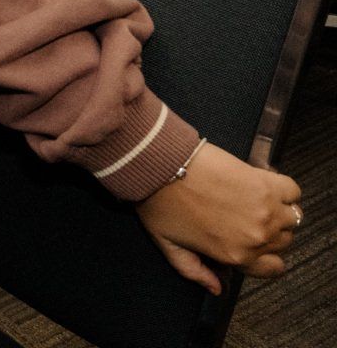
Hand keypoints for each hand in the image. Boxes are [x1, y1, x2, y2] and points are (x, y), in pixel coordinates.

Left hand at [135, 144, 301, 294]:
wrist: (160, 165)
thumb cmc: (160, 202)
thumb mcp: (169, 246)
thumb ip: (194, 271)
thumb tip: (215, 288)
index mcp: (236, 255)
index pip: (274, 269)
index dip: (267, 258)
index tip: (257, 246)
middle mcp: (257, 237)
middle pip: (283, 242)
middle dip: (270, 233)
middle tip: (249, 219)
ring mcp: (266, 210)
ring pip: (292, 219)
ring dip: (280, 212)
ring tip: (259, 202)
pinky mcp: (266, 183)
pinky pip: (293, 192)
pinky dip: (284, 190)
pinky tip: (265, 185)